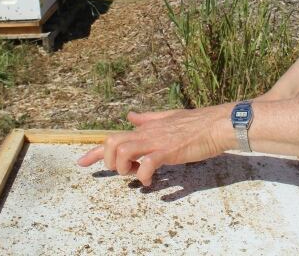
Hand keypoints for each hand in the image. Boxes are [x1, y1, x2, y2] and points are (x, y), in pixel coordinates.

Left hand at [77, 103, 235, 185]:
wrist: (218, 123)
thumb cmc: (198, 123)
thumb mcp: (168, 117)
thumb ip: (148, 118)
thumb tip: (130, 116)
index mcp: (146, 127)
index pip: (113, 137)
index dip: (94, 152)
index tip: (81, 163)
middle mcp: (147, 133)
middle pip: (111, 142)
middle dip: (107, 161)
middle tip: (122, 172)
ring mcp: (156, 141)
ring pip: (122, 151)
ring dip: (122, 168)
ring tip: (135, 174)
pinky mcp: (168, 151)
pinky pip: (146, 165)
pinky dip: (143, 176)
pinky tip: (149, 182)